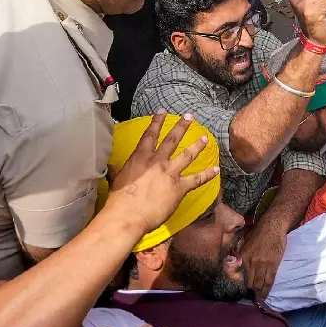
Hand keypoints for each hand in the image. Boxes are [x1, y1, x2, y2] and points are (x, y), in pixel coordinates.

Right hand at [104, 113, 218, 235]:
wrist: (128, 215)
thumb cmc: (119, 199)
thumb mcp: (116, 179)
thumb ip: (116, 170)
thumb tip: (109, 167)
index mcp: (140, 157)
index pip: (150, 135)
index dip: (157, 122)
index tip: (163, 111)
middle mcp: (157, 161)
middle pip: (172, 140)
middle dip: (181, 127)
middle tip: (190, 117)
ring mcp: (170, 173)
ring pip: (187, 155)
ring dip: (197, 145)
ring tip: (205, 137)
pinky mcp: (179, 188)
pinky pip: (196, 179)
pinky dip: (207, 174)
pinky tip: (216, 170)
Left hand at [240, 224, 286, 297]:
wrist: (273, 226)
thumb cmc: (258, 232)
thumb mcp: (244, 242)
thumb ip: (239, 253)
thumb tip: (233, 263)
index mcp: (242, 257)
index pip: (240, 276)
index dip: (240, 286)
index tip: (240, 292)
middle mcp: (251, 262)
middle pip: (249, 283)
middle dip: (249, 292)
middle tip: (249, 298)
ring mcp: (262, 265)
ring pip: (259, 284)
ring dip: (258, 294)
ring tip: (257, 299)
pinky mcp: (273, 265)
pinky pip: (269, 281)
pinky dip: (266, 290)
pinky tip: (264, 296)